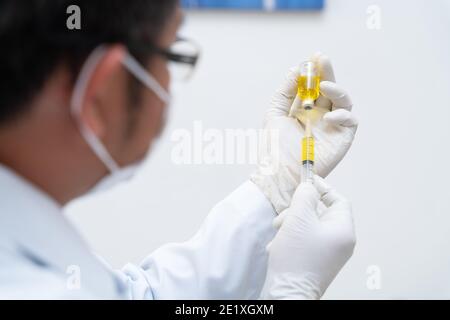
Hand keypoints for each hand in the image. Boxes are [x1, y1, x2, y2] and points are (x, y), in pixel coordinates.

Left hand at [251, 53, 357, 212]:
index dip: (315, 71)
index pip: (313, 86)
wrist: (279, 173)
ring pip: (343, 101)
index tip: (314, 56)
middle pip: (329, 89)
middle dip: (328, 73)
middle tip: (324, 59)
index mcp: (303, 109)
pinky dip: (343, 114)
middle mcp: (319, 115)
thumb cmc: (274, 147)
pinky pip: (350, 121)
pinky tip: (328, 116)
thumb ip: (285, 91)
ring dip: (337, 89)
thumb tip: (296, 68)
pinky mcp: (341, 139)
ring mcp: (331, 126)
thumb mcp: (275, 113)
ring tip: (325, 86)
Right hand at [260, 176, 355, 299]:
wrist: (288, 294)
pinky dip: (291, 238)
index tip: (306, 182)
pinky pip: (304, 239)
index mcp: (343, 231)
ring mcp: (328, 253)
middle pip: (320, 213)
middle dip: (298, 211)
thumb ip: (305, 196)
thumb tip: (309, 187)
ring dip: (290, 224)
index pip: (339, 200)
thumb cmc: (296, 257)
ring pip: (308, 225)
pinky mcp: (316, 260)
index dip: (322, 188)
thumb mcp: (299, 219)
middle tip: (283, 217)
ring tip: (278, 234)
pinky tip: (279, 246)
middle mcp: (340, 242)